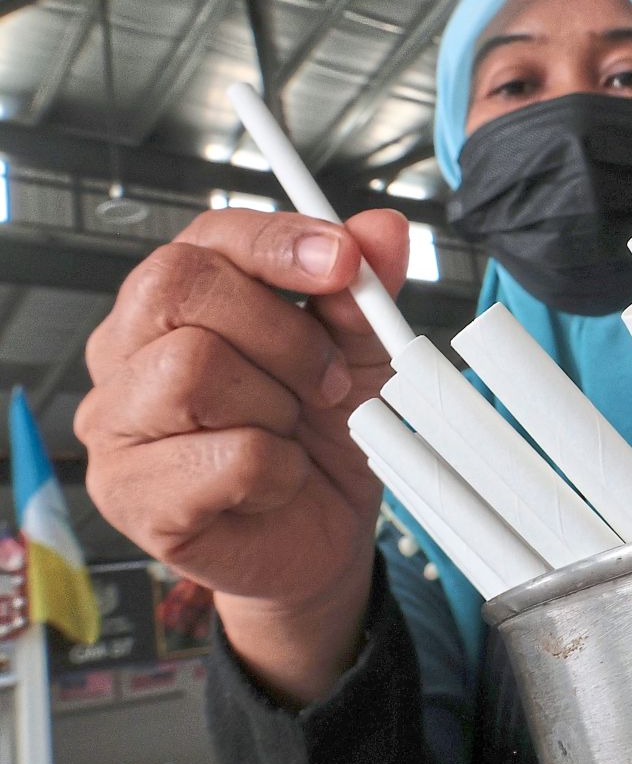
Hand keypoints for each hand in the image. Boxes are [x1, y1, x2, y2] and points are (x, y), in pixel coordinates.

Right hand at [75, 207, 408, 702]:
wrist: (322, 534)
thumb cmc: (323, 437)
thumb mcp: (358, 353)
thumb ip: (362, 292)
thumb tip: (383, 230)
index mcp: (176, 302)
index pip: (205, 239)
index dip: (278, 242)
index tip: (344, 261)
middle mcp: (125, 351)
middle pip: (180, 290)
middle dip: (283, 334)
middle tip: (329, 381)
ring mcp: (115, 424)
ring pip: (191, 370)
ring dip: (277, 405)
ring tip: (292, 432)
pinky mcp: (131, 496)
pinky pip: (225, 456)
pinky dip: (277, 469)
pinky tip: (277, 480)